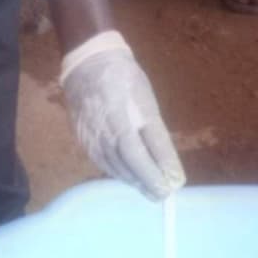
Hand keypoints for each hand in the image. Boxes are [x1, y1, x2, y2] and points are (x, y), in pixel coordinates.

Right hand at [57, 29, 187, 199]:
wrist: (87, 63)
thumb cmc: (124, 78)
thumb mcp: (146, 99)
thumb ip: (155, 133)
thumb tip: (167, 165)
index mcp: (128, 109)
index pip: (148, 145)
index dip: (162, 166)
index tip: (175, 183)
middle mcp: (109, 123)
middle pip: (130, 160)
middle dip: (148, 181)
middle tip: (164, 195)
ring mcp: (92, 132)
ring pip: (115, 165)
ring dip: (134, 180)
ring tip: (150, 191)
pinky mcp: (82, 138)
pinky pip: (101, 162)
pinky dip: (117, 173)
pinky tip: (128, 178)